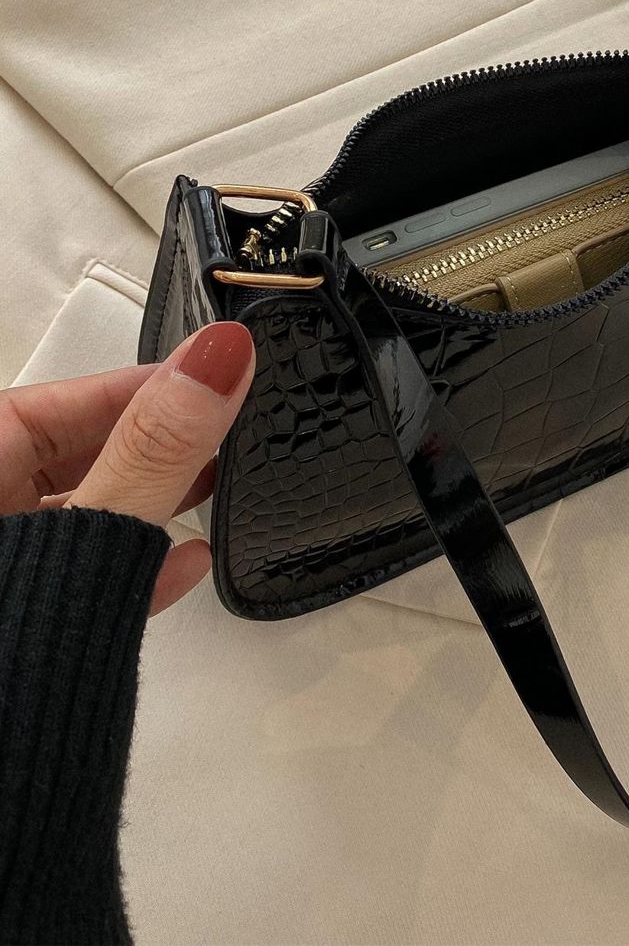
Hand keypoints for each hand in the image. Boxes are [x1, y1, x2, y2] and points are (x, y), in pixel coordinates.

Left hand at [0, 322, 254, 612]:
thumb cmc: (6, 651)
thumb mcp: (88, 531)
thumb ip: (156, 451)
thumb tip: (219, 358)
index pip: (68, 400)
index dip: (147, 386)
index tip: (213, 375)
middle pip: (80, 455)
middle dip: (158, 445)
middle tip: (225, 431)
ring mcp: (7, 561)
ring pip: (85, 514)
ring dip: (150, 505)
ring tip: (215, 488)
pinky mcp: (24, 619)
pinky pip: (78, 576)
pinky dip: (128, 565)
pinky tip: (183, 564)